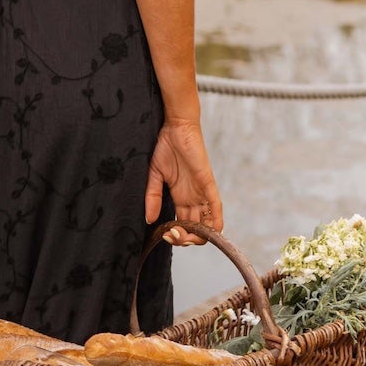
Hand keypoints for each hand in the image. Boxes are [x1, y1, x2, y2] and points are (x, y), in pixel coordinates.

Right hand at [145, 118, 222, 246]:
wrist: (175, 127)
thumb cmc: (165, 147)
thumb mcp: (154, 175)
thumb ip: (152, 197)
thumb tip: (149, 220)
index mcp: (181, 197)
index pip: (183, 225)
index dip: (176, 235)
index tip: (164, 235)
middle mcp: (193, 198)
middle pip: (196, 228)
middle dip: (184, 239)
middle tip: (171, 236)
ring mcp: (202, 192)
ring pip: (208, 223)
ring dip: (198, 235)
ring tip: (183, 236)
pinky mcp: (208, 182)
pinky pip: (216, 206)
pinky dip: (215, 221)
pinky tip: (210, 231)